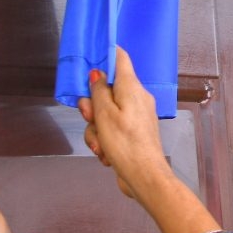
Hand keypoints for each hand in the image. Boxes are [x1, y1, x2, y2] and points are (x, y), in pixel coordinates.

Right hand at [77, 47, 177, 202]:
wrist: (144, 176)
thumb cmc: (126, 144)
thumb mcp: (105, 114)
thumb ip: (99, 90)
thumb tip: (97, 73)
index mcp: (132, 88)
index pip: (120, 59)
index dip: (104, 56)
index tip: (89, 59)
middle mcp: (136, 99)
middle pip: (106, 91)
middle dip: (92, 107)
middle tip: (90, 118)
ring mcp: (135, 117)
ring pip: (104, 114)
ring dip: (96, 130)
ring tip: (100, 145)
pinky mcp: (132, 134)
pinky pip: (111, 130)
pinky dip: (104, 141)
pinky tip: (106, 154)